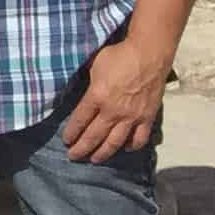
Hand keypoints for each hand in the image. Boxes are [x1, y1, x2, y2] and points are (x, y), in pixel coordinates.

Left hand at [63, 38, 170, 163]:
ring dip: (103, 153)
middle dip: (82, 148)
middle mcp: (113, 111)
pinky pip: (139, 139)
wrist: (148, 55)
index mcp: (97, 97)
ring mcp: (132, 117)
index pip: (80, 121)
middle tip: (73, 156)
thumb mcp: (94, 65)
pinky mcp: (147, 118)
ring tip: (94, 159)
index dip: (71, 133)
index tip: (66, 141)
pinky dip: (131, 146)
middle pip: (94, 136)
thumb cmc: (118, 56)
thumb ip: (87, 84)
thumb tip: (78, 92)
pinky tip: (124, 149)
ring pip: (115, 143)